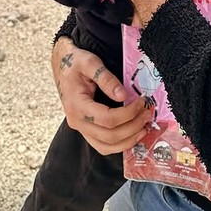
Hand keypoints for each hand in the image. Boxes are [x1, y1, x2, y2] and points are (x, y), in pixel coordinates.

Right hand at [52, 36, 153, 154]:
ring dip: (128, 140)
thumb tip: (123, 96)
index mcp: (77, 105)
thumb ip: (106, 78)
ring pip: (106, 147)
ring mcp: (81, 128)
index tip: (143, 102)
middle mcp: (77, 122)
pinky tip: (133, 134)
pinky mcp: (86, 129)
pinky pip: (103, 145)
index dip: (129, 114)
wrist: (62, 66)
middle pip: (109, 136)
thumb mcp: (90, 63)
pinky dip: (120, 144)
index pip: (107, 119)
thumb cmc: (75, 62)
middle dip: (133, 127)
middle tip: (148, 113)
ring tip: (145, 127)